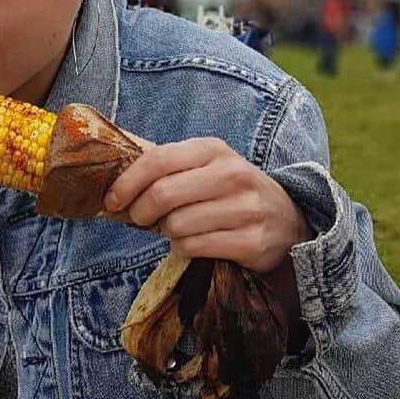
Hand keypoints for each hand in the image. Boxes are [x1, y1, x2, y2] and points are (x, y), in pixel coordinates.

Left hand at [104, 138, 310, 272]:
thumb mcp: (206, 168)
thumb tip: (115, 185)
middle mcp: (232, 174)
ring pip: (177, 225)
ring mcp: (246, 208)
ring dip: (166, 233)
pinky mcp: (252, 241)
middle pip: (162, 195)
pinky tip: (193, 242)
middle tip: (140, 219)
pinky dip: (184, 249)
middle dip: (140, 212)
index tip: (112, 201)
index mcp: (214, 150)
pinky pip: (195, 247)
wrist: (287, 220)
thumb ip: (167, 169)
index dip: (127, 183)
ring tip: (176, 229)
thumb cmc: (230, 192)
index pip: (158, 160)